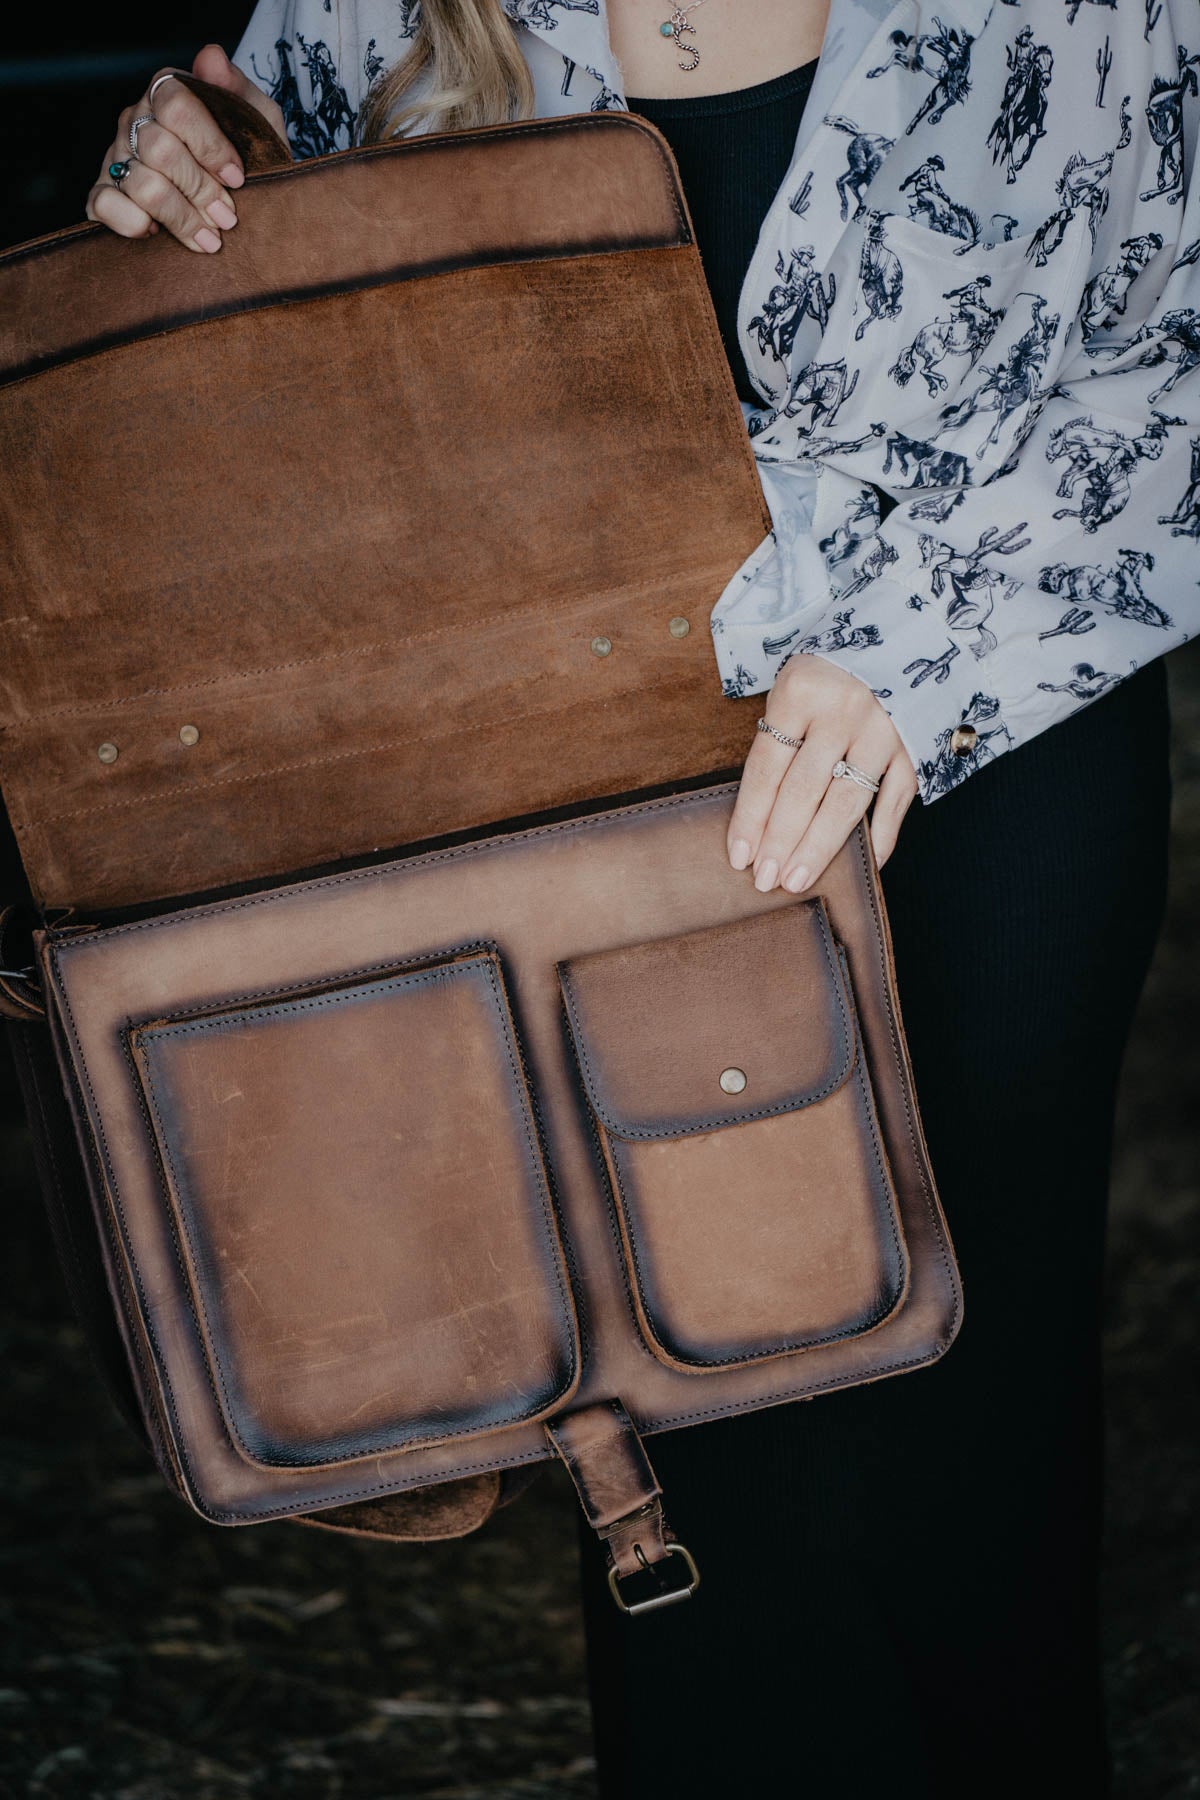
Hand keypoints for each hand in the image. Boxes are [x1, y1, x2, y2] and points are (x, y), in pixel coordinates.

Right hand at [86, 45, 287, 251]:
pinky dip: (134, 224)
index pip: (177, 106)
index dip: (209, 146)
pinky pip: (106, 204)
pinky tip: (159, 233)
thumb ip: (238, 91)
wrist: (239, 214)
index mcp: (168, 94)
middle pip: (161, 150)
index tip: (236, 178)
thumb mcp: (258, 126)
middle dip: (201, 190)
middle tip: (227, 218)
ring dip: (182, 218)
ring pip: (143, 184)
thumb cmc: (246, 167)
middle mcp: (136, 120)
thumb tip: (211, 58)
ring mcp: (117, 157)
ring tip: (209, 237)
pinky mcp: (103, 194)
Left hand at [726, 653, 916, 890]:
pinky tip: (863, 865)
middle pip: (803, 790)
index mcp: (800, 691)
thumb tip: (761, 812)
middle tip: (765, 880)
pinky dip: (881, 836)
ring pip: (846, 802)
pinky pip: (896, 800)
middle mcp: (842, 710)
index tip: (739, 855)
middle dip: (780, 841)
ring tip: (797, 880)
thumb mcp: (795, 682)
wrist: (903, 628)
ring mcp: (883, 729)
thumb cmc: (833, 666)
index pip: (767, 767)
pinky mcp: (915, 744)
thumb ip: (781, 735)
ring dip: (820, 847)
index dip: (750, 816)